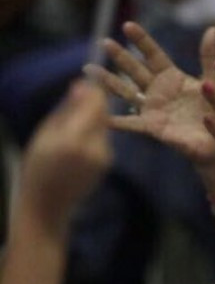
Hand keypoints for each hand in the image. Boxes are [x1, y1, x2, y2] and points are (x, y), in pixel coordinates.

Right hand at [19, 81, 110, 226]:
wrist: (48, 204)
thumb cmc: (37, 166)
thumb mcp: (44, 134)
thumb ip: (66, 110)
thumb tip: (81, 85)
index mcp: (73, 139)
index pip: (95, 105)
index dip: (95, 90)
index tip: (89, 80)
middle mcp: (94, 146)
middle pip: (103, 113)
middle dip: (94, 103)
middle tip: (79, 98)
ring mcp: (104, 156)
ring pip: (105, 125)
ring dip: (94, 118)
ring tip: (74, 123)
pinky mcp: (108, 162)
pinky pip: (104, 138)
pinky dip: (95, 133)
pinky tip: (79, 139)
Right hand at [85, 22, 214, 163]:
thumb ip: (209, 56)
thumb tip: (213, 28)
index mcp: (173, 78)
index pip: (154, 55)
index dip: (141, 40)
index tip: (128, 25)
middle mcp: (159, 91)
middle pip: (135, 69)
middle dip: (119, 56)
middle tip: (103, 41)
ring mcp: (152, 108)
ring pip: (125, 92)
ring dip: (107, 81)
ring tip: (88, 68)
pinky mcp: (152, 127)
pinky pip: (129, 123)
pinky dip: (113, 120)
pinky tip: (97, 115)